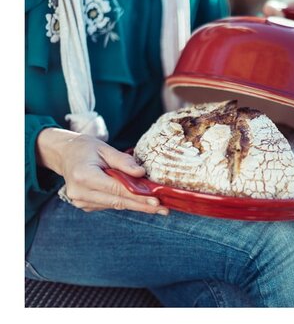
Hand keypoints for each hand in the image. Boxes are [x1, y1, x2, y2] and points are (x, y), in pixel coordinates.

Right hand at [36, 128, 168, 214]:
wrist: (64, 154)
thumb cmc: (85, 148)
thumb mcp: (105, 148)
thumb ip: (123, 162)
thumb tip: (141, 174)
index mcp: (84, 176)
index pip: (117, 190)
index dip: (138, 196)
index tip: (156, 201)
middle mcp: (80, 192)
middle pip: (118, 202)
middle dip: (143, 206)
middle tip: (164, 209)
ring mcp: (81, 201)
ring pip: (116, 205)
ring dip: (137, 205)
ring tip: (158, 206)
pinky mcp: (85, 205)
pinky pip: (110, 204)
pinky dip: (125, 202)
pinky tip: (140, 201)